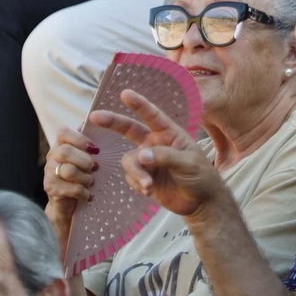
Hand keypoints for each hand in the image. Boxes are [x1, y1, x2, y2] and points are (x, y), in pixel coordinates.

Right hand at [43, 126, 100, 243]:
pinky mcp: (51, 189)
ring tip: (91, 182)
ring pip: (69, 171)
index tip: (95, 149)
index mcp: (61, 144)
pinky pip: (72, 188)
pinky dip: (84, 192)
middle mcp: (52, 156)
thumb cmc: (81, 175)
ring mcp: (49, 173)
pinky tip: (87, 195)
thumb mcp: (85, 157)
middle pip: (66, 151)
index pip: (63, 132)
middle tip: (95, 168)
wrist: (67, 204)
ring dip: (86, 178)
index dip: (80, 139)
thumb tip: (102, 121)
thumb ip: (89, 142)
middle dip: (86, 161)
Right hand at [95, 88, 221, 218]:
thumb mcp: (188, 163)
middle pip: (129, 129)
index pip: (152, 115)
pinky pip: (130, 176)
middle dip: (112, 122)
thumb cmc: (201, 176)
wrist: (200, 202)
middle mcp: (155, 143)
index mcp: (169, 133)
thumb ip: (165, 156)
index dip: (138, 104)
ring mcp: (147, 161)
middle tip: (94, 117)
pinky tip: (150, 191)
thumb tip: (141, 155)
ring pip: (129, 160)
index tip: (125, 93)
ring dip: (136, 172)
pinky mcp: (142, 177)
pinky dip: (138, 183)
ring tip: (148, 185)